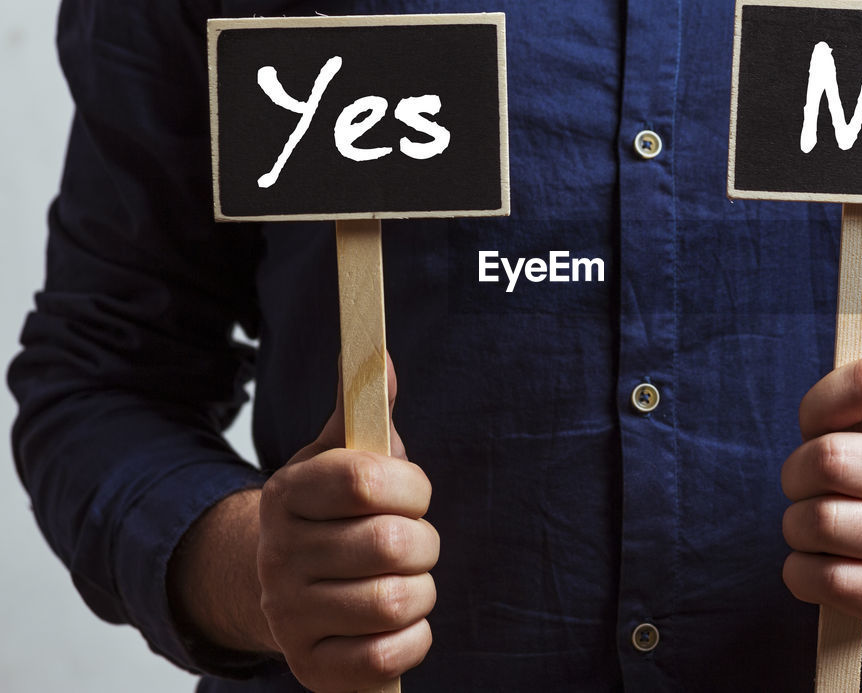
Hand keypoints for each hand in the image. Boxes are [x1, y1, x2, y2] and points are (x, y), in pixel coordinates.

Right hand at [257, 355, 438, 690]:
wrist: (283, 585)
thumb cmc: (333, 512)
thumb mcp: (343, 454)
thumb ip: (365, 408)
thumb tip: (379, 357)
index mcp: (289, 493)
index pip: (366, 480)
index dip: (411, 487)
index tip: (413, 493)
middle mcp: (279, 555)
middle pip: (391, 544)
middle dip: (425, 542)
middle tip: (414, 543)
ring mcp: (289, 615)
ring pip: (394, 602)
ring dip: (421, 591)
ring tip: (405, 581)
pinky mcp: (310, 667)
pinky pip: (386, 659)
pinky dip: (411, 640)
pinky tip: (399, 624)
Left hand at [780, 311, 861, 642]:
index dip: (822, 398)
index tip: (817, 421)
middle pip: (828, 459)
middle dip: (797, 472)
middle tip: (806, 482)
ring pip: (816, 522)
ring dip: (796, 524)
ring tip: (817, 524)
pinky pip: (818, 578)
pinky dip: (801, 571)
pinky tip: (822, 563)